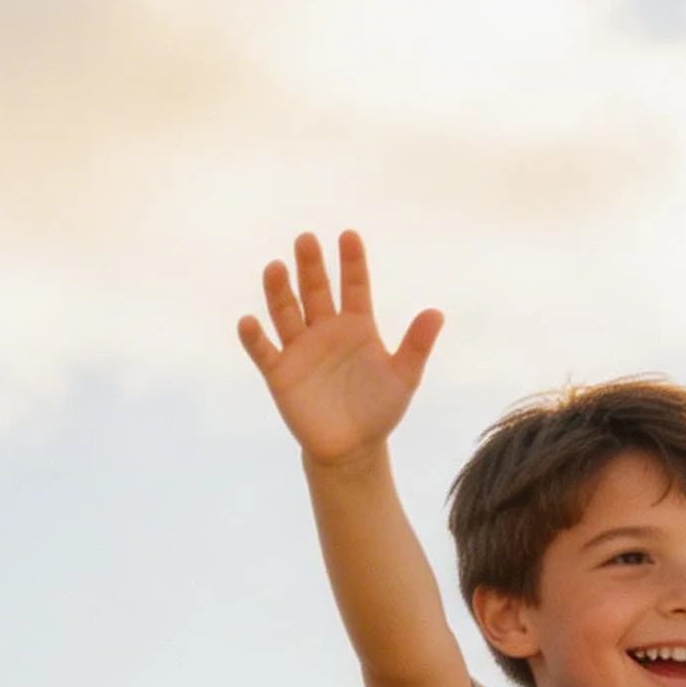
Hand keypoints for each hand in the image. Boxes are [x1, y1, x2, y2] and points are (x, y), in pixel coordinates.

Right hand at [238, 229, 442, 467]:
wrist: (351, 449)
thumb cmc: (379, 410)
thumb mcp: (404, 377)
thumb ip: (416, 345)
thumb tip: (437, 313)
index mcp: (356, 326)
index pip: (354, 286)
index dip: (351, 263)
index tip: (348, 236)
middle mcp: (325, 330)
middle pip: (315, 291)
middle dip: (311, 266)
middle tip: (306, 239)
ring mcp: (300, 350)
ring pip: (286, 313)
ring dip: (279, 291)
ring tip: (275, 267)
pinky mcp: (281, 374)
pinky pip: (264, 351)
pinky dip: (254, 338)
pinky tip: (248, 322)